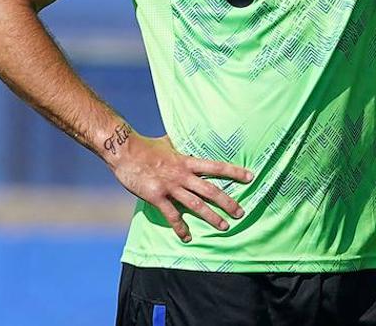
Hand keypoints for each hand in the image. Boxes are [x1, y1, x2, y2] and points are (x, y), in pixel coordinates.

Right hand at [105, 129, 253, 242]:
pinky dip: (180, 227)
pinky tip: (188, 237)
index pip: (216, 167)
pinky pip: (172, 215)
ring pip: (196, 205)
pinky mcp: (156, 196)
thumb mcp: (169, 143)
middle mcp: (182, 174)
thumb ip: (180, 146)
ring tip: (224, 226)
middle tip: (241, 213)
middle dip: (228, 202)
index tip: (250, 177)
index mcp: (187, 161)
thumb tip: (188, 138)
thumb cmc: (146, 146)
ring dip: (212, 217)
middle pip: (211, 190)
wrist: (125, 151)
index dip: (235, 172)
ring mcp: (170, 186)